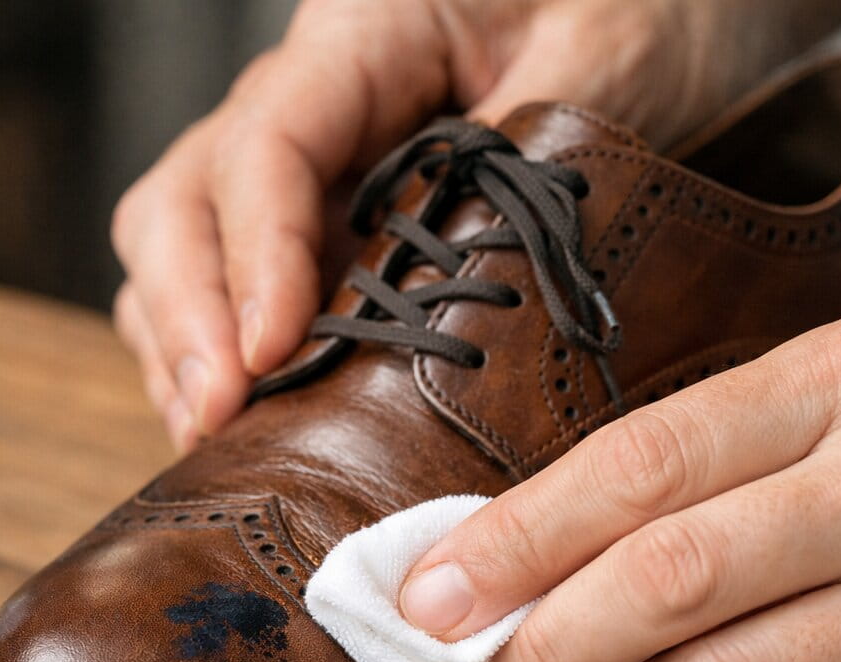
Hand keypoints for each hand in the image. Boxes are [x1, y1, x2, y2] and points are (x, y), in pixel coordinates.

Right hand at [111, 0, 840, 449]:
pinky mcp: (326, 223)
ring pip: (188, 248)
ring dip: (187, 347)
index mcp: (366, 35)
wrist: (654, 18)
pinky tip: (246, 421)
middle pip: (187, 200)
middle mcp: (312, 101)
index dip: (254, 253)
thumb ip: (528, 158)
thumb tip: (456, 282)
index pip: (268, 142)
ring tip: (213, 440)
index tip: (268, 350)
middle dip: (189, 315)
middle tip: (218, 416)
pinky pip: (237, 287)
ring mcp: (311, 168)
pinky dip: (225, 356)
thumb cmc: (638, 14)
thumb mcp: (606, 61)